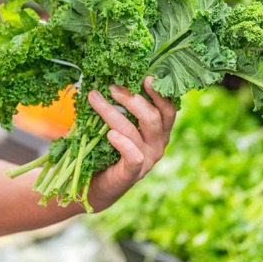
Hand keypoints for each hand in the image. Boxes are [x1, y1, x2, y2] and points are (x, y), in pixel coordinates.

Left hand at [85, 76, 175, 210]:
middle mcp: (157, 145)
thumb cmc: (104, 150)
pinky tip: (109, 134)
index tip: (145, 76)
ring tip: (95, 99)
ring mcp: (147, 160)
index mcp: (158, 132)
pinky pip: (133, 156)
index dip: (159, 93)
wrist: (95, 185)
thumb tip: (104, 81)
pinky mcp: (133, 173)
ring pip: (135, 131)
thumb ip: (119, 108)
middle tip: (111, 86)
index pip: (167, 109)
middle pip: (153, 117)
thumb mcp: (115, 125)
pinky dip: (122, 143)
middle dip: (132, 98)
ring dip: (113, 112)